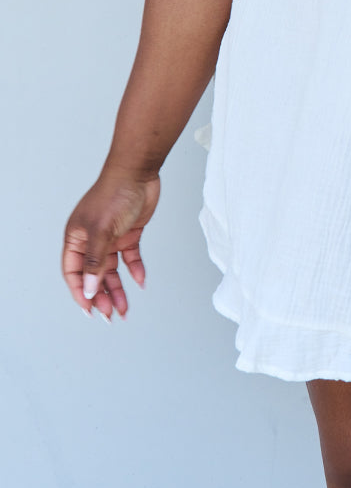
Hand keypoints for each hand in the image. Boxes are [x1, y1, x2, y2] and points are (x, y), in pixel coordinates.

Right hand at [62, 170, 160, 320]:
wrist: (138, 173)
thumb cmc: (113, 194)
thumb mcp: (101, 231)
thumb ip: (95, 262)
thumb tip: (88, 290)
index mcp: (76, 238)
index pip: (73, 273)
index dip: (80, 292)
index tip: (90, 310)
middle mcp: (91, 240)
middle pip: (93, 275)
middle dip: (101, 296)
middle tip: (111, 315)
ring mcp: (110, 237)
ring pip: (112, 271)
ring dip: (118, 289)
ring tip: (125, 309)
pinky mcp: (128, 234)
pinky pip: (130, 258)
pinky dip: (135, 270)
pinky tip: (140, 281)